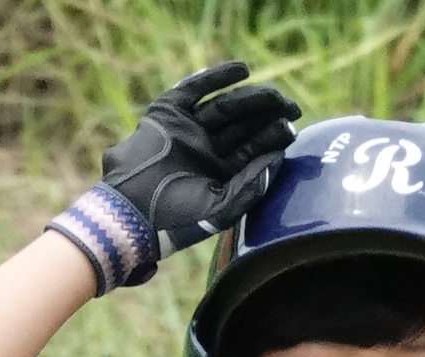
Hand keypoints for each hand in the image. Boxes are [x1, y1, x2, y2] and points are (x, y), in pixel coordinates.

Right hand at [100, 62, 299, 263]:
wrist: (132, 213)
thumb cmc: (176, 219)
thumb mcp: (222, 208)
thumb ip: (250, 186)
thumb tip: (277, 160)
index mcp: (221, 173)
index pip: (254, 149)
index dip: (274, 137)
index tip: (292, 127)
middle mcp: (207, 149)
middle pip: (243, 125)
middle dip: (267, 114)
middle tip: (291, 106)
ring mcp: (188, 129)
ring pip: (225, 107)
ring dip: (250, 98)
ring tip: (273, 95)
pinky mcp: (168, 113)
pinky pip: (194, 90)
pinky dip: (216, 78)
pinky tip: (242, 70)